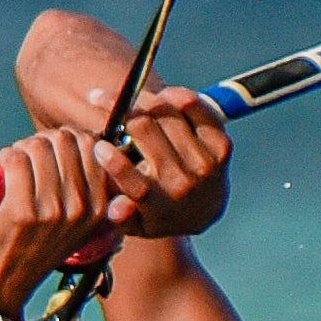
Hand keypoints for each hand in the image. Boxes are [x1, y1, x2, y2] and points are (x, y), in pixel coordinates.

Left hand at [0, 125, 132, 313]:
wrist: (4, 283)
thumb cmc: (33, 245)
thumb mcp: (73, 222)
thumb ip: (84, 185)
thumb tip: (78, 138)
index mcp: (98, 208)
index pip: (91, 145)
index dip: (65, 140)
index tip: (50, 151)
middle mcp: (80, 209)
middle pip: (63, 140)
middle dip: (41, 142)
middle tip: (27, 158)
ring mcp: (52, 211)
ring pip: (37, 147)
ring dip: (19, 150)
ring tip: (13, 168)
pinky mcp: (23, 213)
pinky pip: (15, 160)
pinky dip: (4, 159)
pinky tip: (1, 174)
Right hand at [113, 86, 230, 238]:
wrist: (204, 209)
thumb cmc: (158, 210)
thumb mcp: (137, 223)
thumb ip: (122, 216)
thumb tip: (115, 210)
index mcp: (159, 206)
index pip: (135, 183)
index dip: (114, 163)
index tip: (99, 146)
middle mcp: (184, 184)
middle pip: (145, 131)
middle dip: (120, 112)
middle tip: (102, 100)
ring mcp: (205, 163)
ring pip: (167, 114)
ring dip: (144, 101)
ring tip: (128, 98)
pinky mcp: (222, 145)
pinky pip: (195, 108)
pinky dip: (176, 96)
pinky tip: (161, 97)